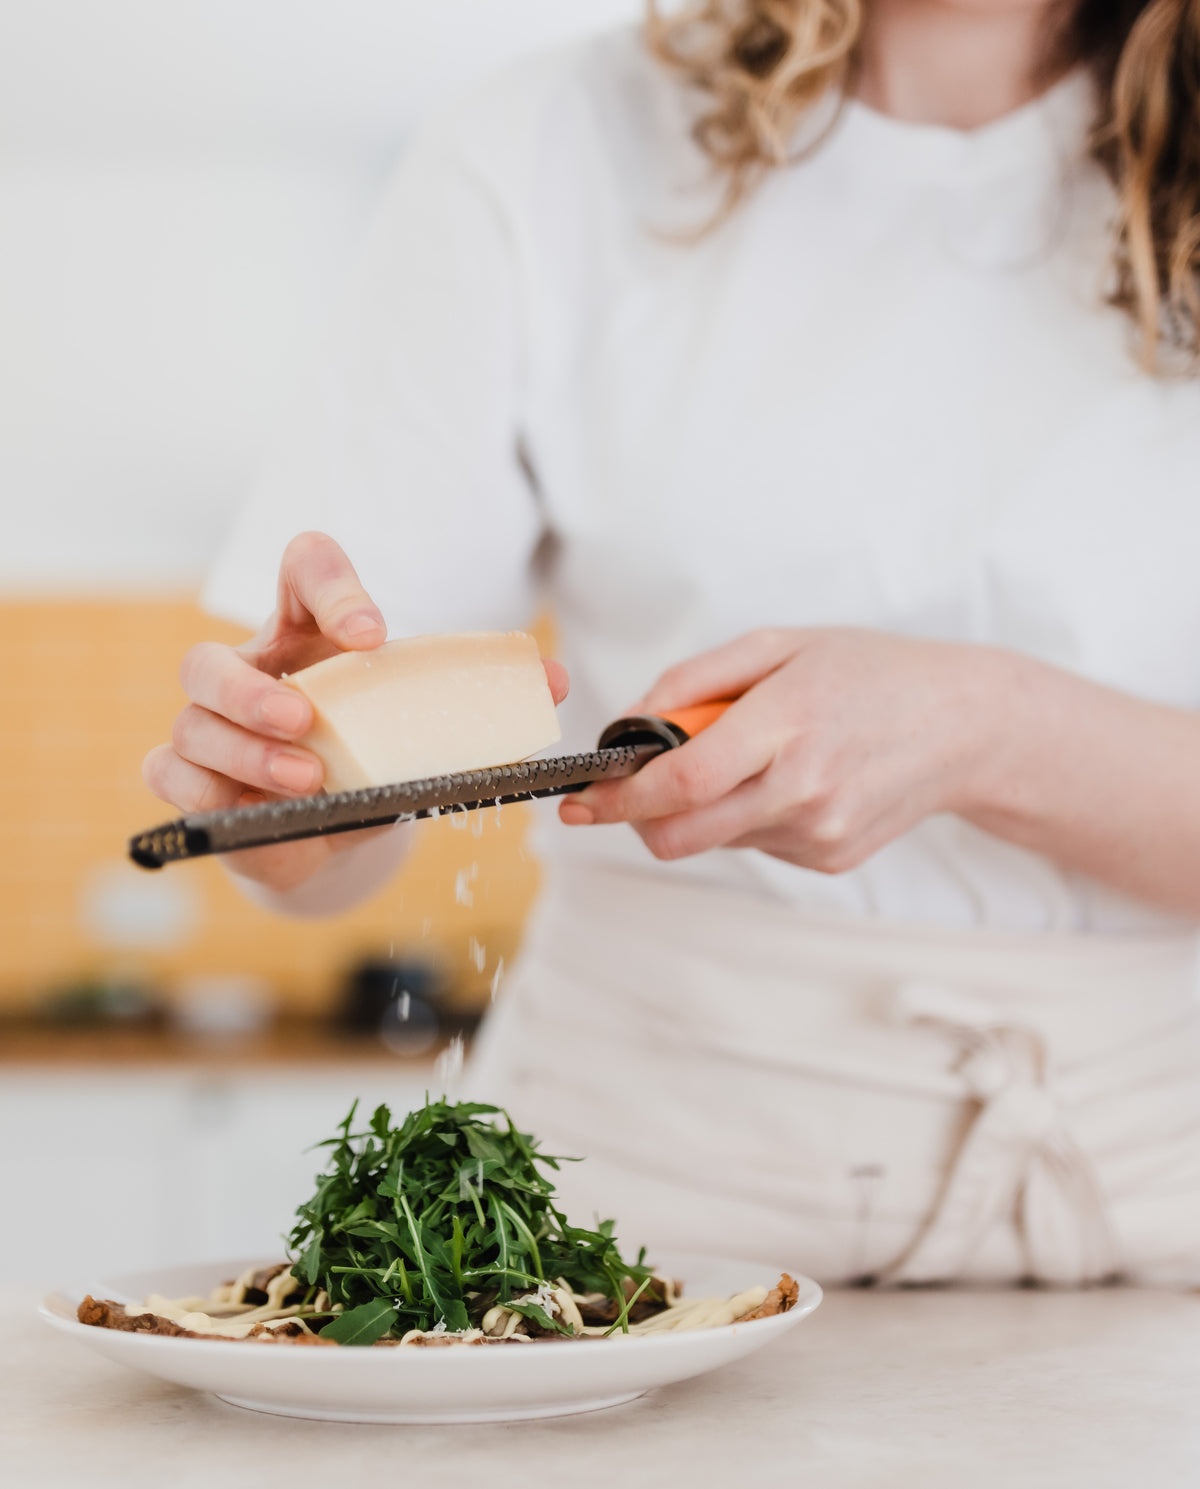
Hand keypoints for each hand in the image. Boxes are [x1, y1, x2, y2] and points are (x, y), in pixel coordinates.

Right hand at [145, 530, 567, 890]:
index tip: (375, 634)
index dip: (330, 586)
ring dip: (243, 750)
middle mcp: (247, 673)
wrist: (332, 821)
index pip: (302, 570)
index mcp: (307, 636)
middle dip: (252, 690)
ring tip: (306, 777)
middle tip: (307, 718)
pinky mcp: (192, 781)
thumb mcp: (424, 721)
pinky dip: (204, 791)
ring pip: (191, 722)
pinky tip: (253, 807)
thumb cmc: (374, 749)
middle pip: (209, 656)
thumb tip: (555, 681)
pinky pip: (167, 773)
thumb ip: (482, 697)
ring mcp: (208, 726)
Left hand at [559, 627, 1007, 871]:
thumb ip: (694, 681)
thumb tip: (629, 721)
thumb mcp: (779, 646)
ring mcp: (819, 832)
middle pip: (680, 836)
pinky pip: (755, 845)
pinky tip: (789, 780)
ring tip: (750, 758)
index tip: (580, 799)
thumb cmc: (869, 672)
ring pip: (713, 840)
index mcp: (787, 724)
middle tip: (630, 789)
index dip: (619, 797)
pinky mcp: (830, 859)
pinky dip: (747, 816)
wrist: (964, 724)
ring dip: (701, 808)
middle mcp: (804, 789)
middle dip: (638, 819)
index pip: (680, 782)